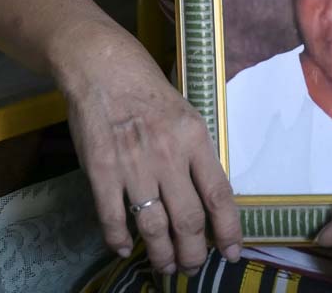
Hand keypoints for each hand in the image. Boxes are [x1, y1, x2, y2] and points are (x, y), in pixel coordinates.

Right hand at [56, 20, 240, 274]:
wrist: (101, 66)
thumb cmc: (146, 87)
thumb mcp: (184, 114)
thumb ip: (194, 154)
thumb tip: (208, 198)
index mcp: (193, 137)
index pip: (218, 195)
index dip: (228, 231)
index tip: (231, 253)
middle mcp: (167, 155)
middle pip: (188, 221)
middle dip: (193, 253)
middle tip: (191, 265)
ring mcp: (133, 166)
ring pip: (154, 228)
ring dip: (162, 255)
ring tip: (165, 265)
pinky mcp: (101, 171)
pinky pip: (113, 219)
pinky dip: (119, 239)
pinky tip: (124, 247)